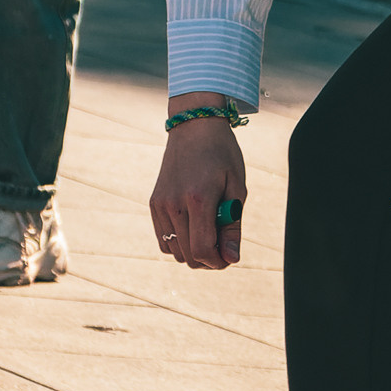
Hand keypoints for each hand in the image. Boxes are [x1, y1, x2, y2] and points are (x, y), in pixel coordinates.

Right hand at [150, 108, 247, 267]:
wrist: (194, 127)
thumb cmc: (222, 156)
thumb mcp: (237, 188)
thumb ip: (232, 227)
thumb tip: (231, 260)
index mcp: (198, 199)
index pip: (202, 250)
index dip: (218, 262)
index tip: (229, 258)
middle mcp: (174, 204)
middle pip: (188, 256)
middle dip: (209, 260)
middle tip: (223, 245)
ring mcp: (160, 204)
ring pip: (174, 251)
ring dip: (193, 252)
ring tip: (210, 232)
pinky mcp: (154, 203)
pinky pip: (163, 240)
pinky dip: (179, 242)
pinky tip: (194, 227)